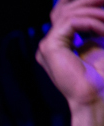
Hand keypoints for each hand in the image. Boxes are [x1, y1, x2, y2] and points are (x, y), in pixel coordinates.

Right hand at [37, 0, 103, 125]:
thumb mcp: (99, 41)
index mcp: (58, 45)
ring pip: (68, 12)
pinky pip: (71, 22)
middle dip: (88, 1)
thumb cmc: (101, 76)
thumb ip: (95, 25)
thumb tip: (100, 7)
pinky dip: (91, 22)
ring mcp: (46, 47)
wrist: (96, 98)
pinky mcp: (49, 48)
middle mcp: (49, 45)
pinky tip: (103, 30)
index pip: (64, 13)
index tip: (103, 2)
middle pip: (63, 8)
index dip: (84, 3)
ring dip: (94, 12)